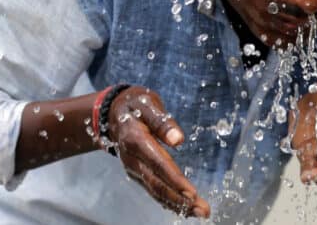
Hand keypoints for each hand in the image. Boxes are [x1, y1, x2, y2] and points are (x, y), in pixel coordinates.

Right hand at [107, 86, 210, 217]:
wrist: (112, 112)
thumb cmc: (135, 105)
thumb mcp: (148, 104)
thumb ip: (162, 121)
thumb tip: (178, 140)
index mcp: (135, 140)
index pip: (158, 163)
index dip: (174, 179)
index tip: (192, 193)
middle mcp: (132, 159)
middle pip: (157, 183)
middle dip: (180, 199)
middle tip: (203, 210)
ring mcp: (133, 168)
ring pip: (155, 190)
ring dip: (177, 204)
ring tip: (199, 212)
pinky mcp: (137, 173)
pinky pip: (153, 189)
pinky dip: (168, 200)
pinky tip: (184, 207)